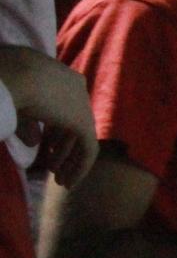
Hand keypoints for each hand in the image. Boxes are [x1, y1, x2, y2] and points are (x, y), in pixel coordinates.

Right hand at [0, 46, 100, 185]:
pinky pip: (88, 149)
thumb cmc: (7, 83)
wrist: (15, 74)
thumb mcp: (16, 104)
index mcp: (61, 79)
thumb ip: (27, 124)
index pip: (61, 109)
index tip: (45, 149)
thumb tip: (34, 143)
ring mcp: (82, 105)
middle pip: (73, 124)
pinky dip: (80, 167)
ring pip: (83, 138)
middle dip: (63, 149)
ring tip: (59, 179)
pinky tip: (69, 183)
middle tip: (53, 168)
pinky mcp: (83, 122)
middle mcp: (76, 89)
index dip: (53, 133)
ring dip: (70, 160)